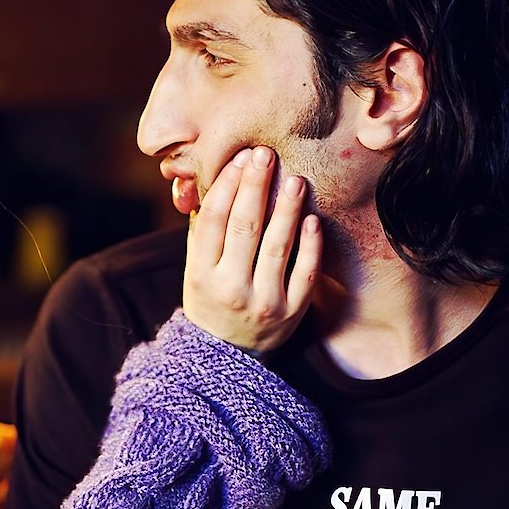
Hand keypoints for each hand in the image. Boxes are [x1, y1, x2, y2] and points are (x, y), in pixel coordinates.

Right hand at [183, 146, 321, 355]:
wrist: (227, 353)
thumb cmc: (211, 297)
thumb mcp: (196, 267)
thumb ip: (204, 229)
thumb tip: (215, 177)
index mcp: (202, 273)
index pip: (214, 220)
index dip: (227, 185)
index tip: (241, 159)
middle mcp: (231, 288)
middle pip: (245, 227)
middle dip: (255, 186)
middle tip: (266, 155)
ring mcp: (264, 302)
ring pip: (277, 246)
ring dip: (286, 209)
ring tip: (295, 180)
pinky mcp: (292, 313)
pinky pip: (305, 273)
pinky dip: (310, 245)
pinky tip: (311, 218)